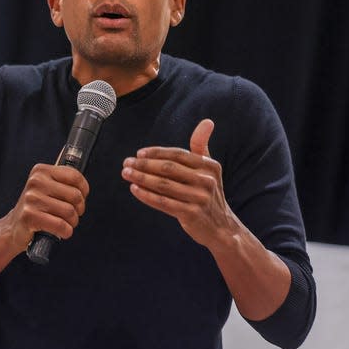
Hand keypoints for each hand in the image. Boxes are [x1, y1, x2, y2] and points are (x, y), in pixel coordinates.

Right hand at [4, 163, 88, 251]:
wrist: (13, 226)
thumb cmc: (36, 208)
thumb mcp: (46, 188)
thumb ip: (63, 182)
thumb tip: (83, 187)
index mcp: (41, 171)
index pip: (74, 176)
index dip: (84, 190)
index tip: (82, 197)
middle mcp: (36, 182)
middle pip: (75, 195)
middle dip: (79, 209)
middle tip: (73, 214)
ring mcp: (31, 198)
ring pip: (69, 211)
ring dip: (73, 222)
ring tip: (66, 223)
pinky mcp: (30, 216)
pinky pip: (61, 225)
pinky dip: (66, 231)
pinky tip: (62, 232)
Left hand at [121, 119, 236, 248]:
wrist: (221, 227)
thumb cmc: (208, 193)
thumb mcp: (209, 170)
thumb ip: (202, 146)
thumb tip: (207, 121)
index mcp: (209, 166)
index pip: (178, 154)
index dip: (157, 152)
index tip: (139, 153)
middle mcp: (206, 180)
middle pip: (169, 168)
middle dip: (144, 165)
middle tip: (127, 163)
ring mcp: (200, 198)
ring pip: (164, 185)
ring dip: (141, 178)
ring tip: (126, 174)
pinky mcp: (192, 214)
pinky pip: (164, 203)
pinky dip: (147, 195)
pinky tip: (134, 189)